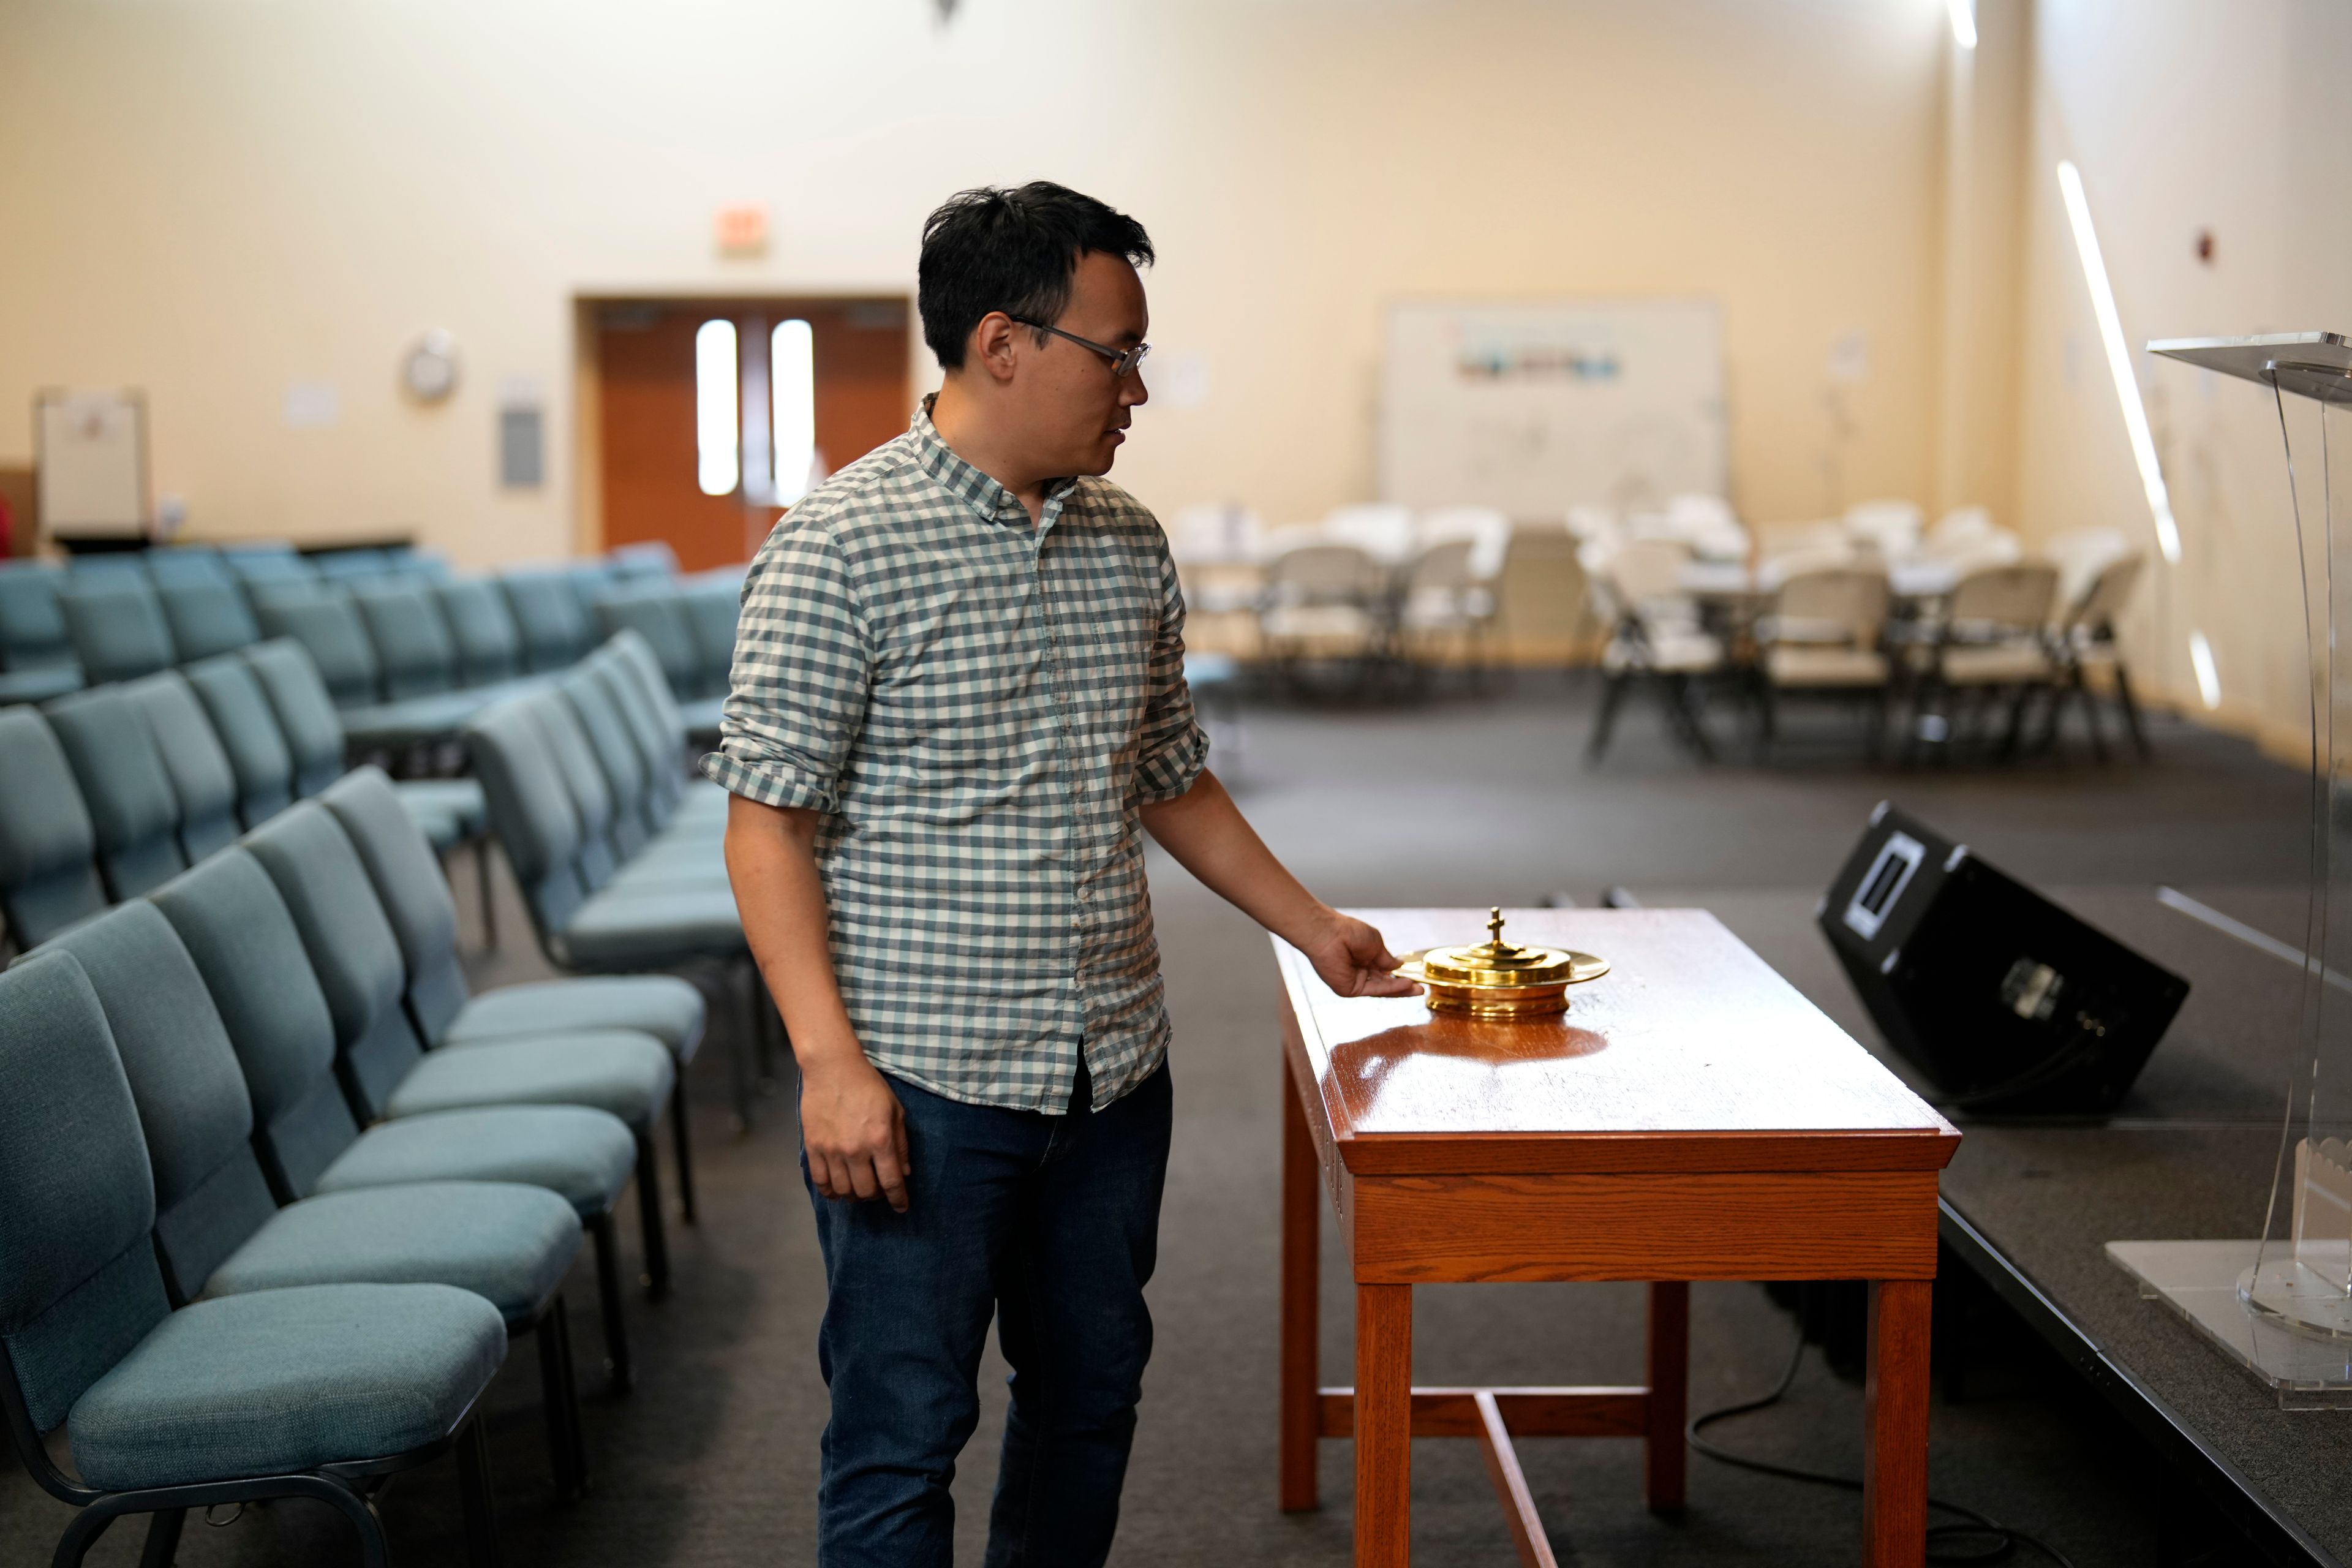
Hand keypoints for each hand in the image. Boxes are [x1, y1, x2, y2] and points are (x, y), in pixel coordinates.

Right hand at [799, 1054, 910, 1210]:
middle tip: (879, 1191)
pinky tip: (838, 1189)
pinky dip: (831, 1192)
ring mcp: (832, 1151)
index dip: (899, 1199)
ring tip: (859, 1188)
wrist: (833, 1069)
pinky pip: (821, 1182)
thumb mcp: (895, 1111)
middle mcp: (856, 1150)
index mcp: (880, 1140)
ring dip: (854, 1195)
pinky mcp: (813, 1148)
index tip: (901, 1207)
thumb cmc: (868, 1086)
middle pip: (867, 1191)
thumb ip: (901, 1144)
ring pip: (844, 1191)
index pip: (892, 1182)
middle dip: (877, 1196)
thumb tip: (904, 1172)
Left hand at [1300, 909, 1420, 997]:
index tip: (1414, 978)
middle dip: (1403, 987)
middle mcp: (1360, 972)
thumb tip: (1398, 966)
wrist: (1330, 934)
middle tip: (1420, 990)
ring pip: (1381, 990)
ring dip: (1400, 990)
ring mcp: (1354, 981)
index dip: (1399, 976)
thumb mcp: (1375, 943)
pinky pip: (1374, 990)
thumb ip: (1386, 958)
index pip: (1384, 972)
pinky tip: (1404, 984)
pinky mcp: (1349, 989)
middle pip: (1385, 984)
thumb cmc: (1348, 932)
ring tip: (1417, 989)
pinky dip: (1390, 988)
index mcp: (1364, 958)